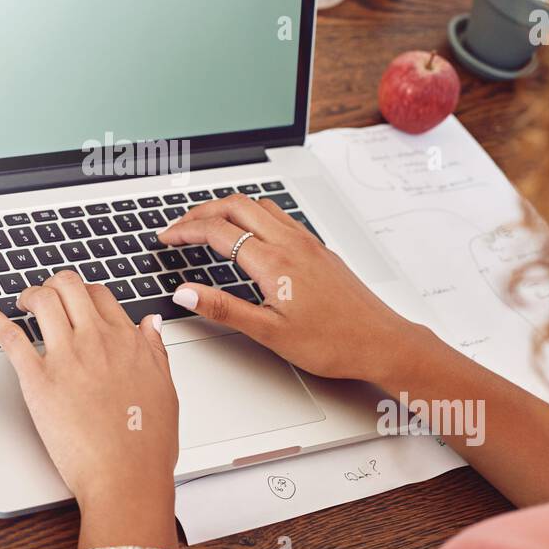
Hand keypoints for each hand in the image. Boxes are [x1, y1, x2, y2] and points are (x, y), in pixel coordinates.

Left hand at [0, 269, 178, 525]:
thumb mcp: (165, 389)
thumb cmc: (146, 445)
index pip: (100, 295)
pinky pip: (11, 338)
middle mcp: (96, 341)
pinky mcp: (38, 380)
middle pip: (69, 286)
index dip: (83, 292)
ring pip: (43, 300)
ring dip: (28, 295)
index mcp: (127, 342)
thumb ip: (155, 351)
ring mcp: (66, 357)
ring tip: (22, 304)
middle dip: (54, 284)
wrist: (126, 477)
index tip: (75, 300)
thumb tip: (150, 323)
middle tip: (45, 296)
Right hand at [158, 194, 425, 382]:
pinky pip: (278, 216)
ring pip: (259, 206)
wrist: (382, 342)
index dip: (185, 231)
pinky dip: (251, 215)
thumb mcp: (269, 333)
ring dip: (227, 208)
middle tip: (178, 226)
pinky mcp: (318, 248)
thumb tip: (185, 293)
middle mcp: (291, 243)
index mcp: (274, 262)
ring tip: (207, 224)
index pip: (218, 231)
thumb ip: (223, 309)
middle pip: (236, 205)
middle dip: (201, 211)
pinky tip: (248, 234)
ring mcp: (307, 242)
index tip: (166, 238)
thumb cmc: (334, 343)